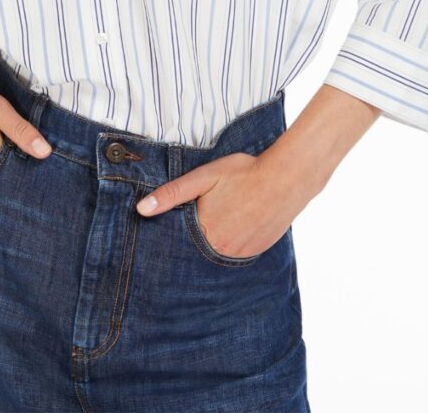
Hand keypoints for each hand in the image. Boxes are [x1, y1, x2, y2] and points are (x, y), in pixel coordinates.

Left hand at [135, 147, 301, 258]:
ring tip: (219, 221)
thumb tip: (142, 209)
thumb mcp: (204, 177)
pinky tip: (235, 225)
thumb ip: (172, 193)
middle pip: (198, 250)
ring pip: (217, 253)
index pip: (179, 242)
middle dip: (194, 239)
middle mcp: (221, 250)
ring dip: (213, 242)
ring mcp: (241, 254)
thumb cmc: (243, 173)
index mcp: (205, 232)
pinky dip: (232, 243)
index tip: (174, 228)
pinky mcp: (257, 252)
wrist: (286, 179)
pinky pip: (237, 254)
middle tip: (203, 218)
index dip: (174, 235)